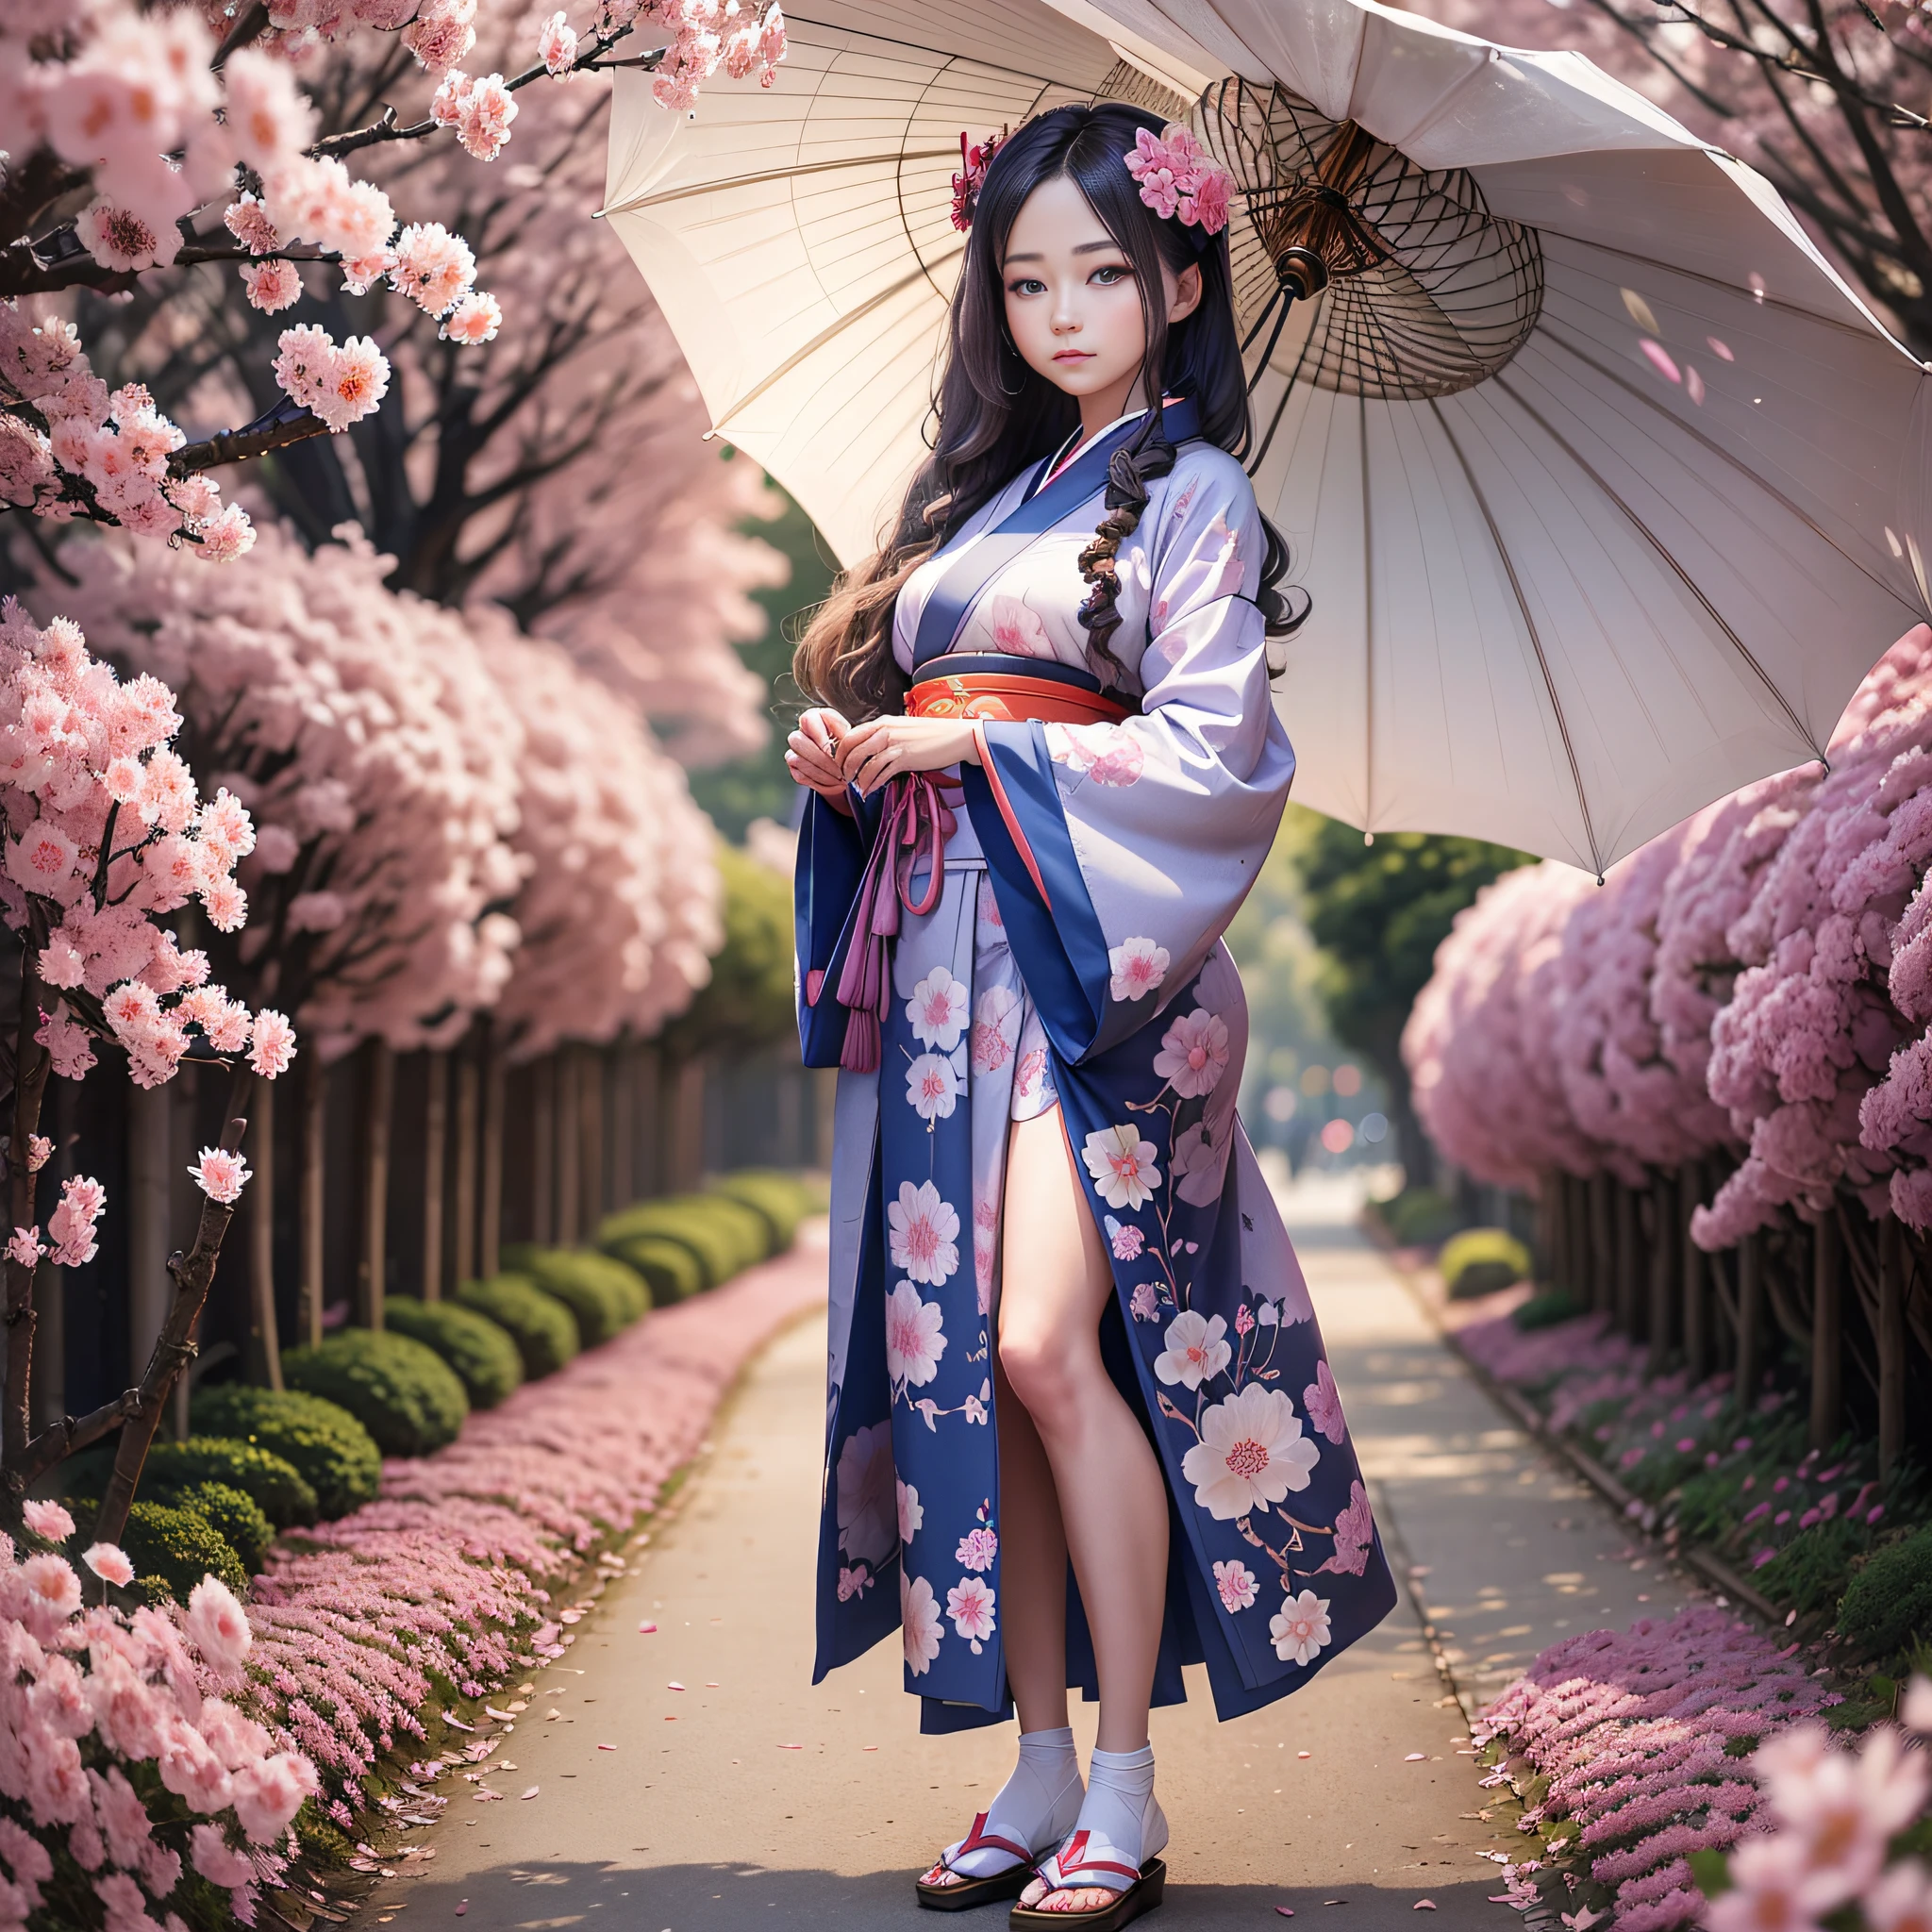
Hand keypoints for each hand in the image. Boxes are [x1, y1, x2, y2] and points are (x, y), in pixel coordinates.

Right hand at [786, 708, 853, 808]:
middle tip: (839, 771)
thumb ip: (847, 736)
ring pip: (798, 760)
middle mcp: (801, 732)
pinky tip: (836, 786)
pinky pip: (801, 776)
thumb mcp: (852, 739)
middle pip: (798, 740)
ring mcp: (795, 750)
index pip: (808, 719)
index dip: (820, 736)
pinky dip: (821, 784)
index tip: (834, 751)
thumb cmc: (849, 748)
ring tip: (841, 780)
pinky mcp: (795, 768)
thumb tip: (845, 740)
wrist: (847, 768)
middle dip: (821, 760)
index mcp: (815, 719)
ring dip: (823, 774)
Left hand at [838, 715, 980, 795]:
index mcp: (884, 722)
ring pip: (865, 763)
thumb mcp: (904, 728)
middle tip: (845, 778)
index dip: (841, 752)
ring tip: (857, 787)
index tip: (841, 763)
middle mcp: (886, 731)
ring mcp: (895, 744)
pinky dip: (872, 784)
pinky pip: (881, 774)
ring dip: (858, 778)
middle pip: (853, 749)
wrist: (956, 736)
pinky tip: (870, 791)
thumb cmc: (933, 734)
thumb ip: (887, 735)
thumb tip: (872, 748)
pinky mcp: (905, 758)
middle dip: (844, 767)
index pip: (852, 735)